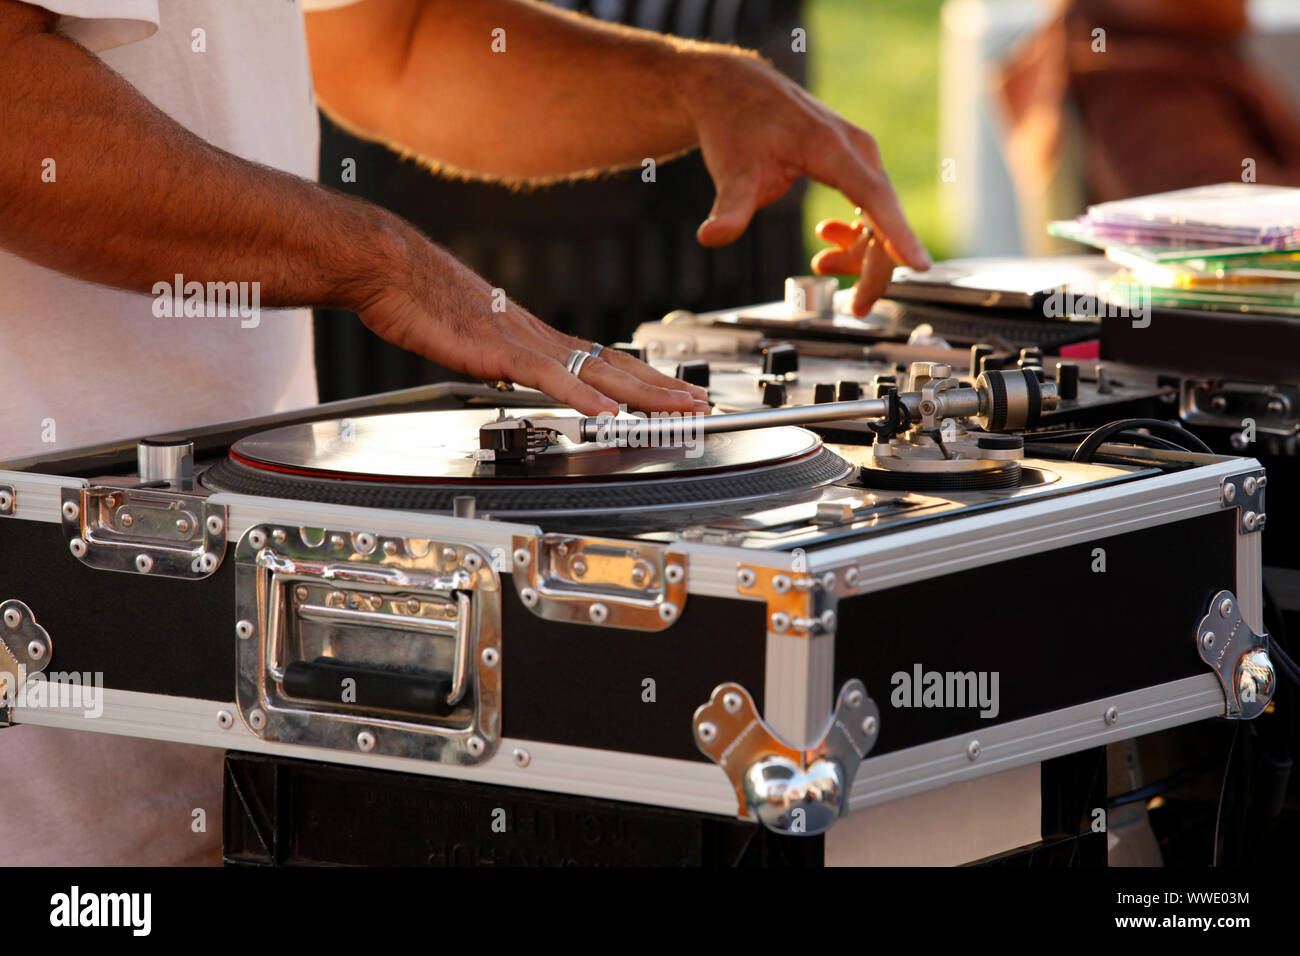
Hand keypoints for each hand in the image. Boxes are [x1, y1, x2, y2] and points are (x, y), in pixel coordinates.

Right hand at [354, 238, 709, 416]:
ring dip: (643, 394)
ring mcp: (524, 343)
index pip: (604, 360)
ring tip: (679, 409)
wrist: (390, 267)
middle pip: (616, 366)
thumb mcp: (471, 336)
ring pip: (597, 372)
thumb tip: (512, 374)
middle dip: (662, 388)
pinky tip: (607, 415)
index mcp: (536, 336)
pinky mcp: (499, 351)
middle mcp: (540, 337)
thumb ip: (500, 357)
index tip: (675, 392)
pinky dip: (582, 398)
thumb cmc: (420, 299)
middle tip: (700, 404)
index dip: (644, 379)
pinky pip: (550, 378)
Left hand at [681, 53, 929, 314]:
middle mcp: (856, 150)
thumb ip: (729, 208)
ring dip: (860, 253)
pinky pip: (870, 208)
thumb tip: (711, 237)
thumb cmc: (737, 125)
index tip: (918, 265)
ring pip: (879, 217)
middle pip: (884, 218)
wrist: (736, 92)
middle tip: (858, 308)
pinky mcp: (853, 164)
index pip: (873, 197)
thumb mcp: (732, 170)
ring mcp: (859, 157)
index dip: (896, 235)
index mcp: (831, 148)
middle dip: (875, 268)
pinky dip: (853, 234)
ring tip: (821, 264)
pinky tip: (825, 242)